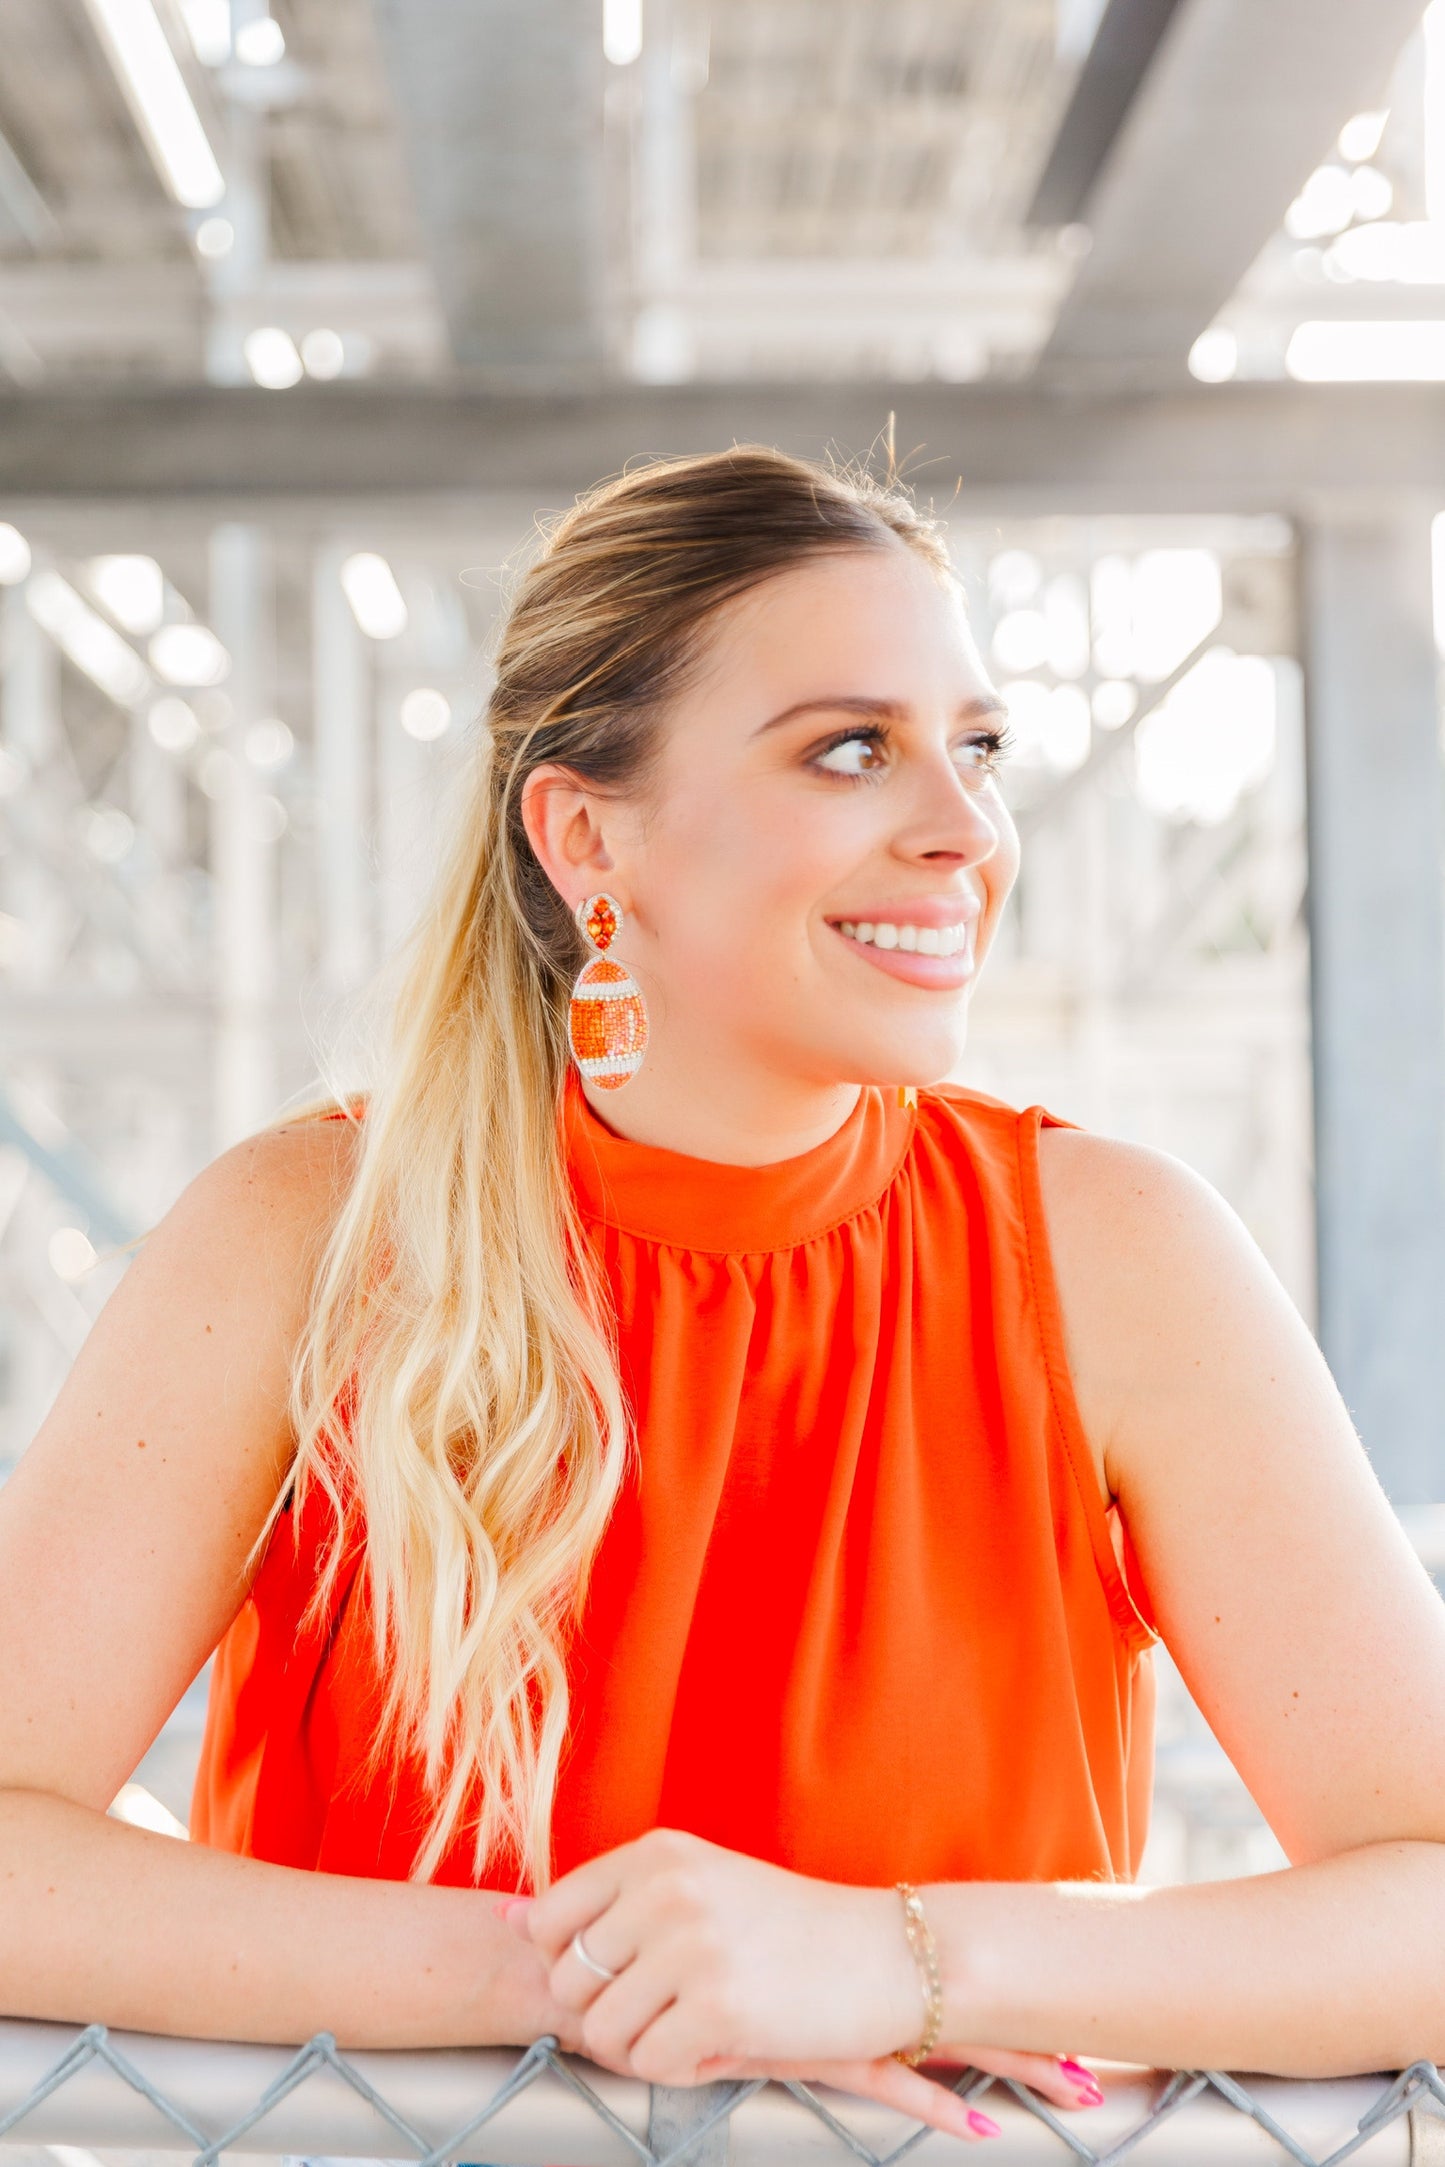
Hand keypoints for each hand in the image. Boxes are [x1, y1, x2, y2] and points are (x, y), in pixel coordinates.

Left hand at [501, 1829, 1108, 2140]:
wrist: (886, 1955)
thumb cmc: (786, 1928)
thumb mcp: (693, 1887)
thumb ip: (601, 1903)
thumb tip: (501, 1919)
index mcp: (655, 1854)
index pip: (549, 1919)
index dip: (574, 1964)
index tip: (626, 1971)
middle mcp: (666, 1890)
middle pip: (568, 1982)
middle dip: (608, 2011)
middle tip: (670, 2006)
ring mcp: (691, 1947)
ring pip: (602, 2032)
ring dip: (643, 2045)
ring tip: (698, 2021)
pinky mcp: (719, 2008)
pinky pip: (648, 2065)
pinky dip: (680, 2069)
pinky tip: (725, 2041)